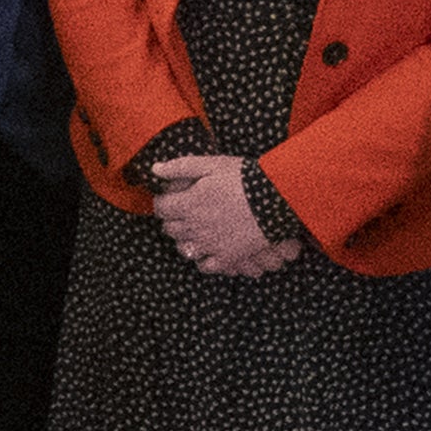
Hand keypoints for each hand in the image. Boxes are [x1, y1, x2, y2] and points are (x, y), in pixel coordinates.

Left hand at [145, 151, 296, 277]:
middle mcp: (194, 228)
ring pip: (184, 249)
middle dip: (172, 219)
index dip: (163, 202)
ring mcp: (210, 245)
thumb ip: (180, 167)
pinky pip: (205, 266)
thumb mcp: (211, 164)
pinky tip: (208, 248)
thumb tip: (155, 169)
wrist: (275, 198)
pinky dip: (202, 259)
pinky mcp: (227, 257)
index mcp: (188, 204)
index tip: (171, 197)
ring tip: (195, 230)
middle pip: (170, 229)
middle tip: (183, 211)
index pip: (161, 208)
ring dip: (185, 239)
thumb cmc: (243, 177)